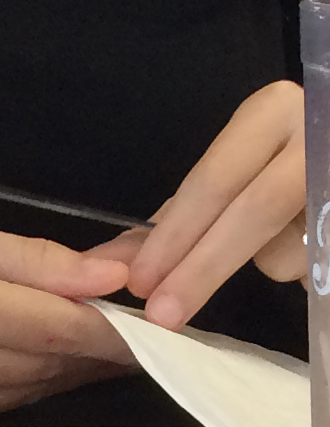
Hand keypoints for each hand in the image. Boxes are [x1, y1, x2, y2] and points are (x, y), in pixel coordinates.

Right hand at [0, 218, 134, 414]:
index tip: (163, 314)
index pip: (65, 325)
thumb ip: (27, 256)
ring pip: (40, 388)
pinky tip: (51, 360)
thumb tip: (109, 277)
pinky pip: (10, 402)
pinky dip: (39, 380)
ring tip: (104, 336)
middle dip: (108, 342)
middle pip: (59, 362)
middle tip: (146, 318)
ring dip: (77, 365)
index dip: (121, 325)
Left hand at [105, 81, 305, 329]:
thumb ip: (182, 211)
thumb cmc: (286, 157)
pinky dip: (308, 266)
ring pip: (291, 246)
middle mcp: (313, 133)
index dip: (173, 235)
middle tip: (162, 313)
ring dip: (277, 261)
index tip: (139, 282)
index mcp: (272, 112)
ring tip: (296, 236)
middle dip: (201, 269)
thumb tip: (117, 260)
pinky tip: (317, 242)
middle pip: (251, 212)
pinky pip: (318, 263)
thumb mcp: (239, 166)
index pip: (213, 180)